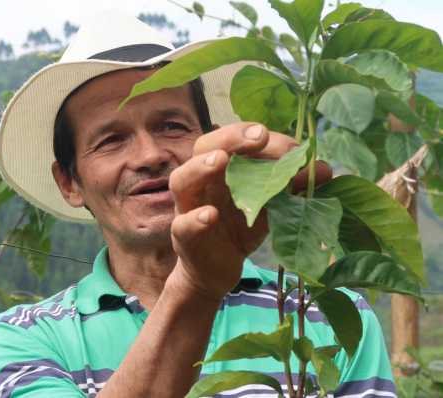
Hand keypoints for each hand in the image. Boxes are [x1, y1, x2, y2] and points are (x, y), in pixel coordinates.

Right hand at [166, 123, 330, 300]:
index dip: (260, 137)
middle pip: (204, 147)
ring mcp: (189, 207)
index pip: (235, 139)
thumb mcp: (271, 204)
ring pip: (182, 179)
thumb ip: (292, 186)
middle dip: (231, 138)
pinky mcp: (185, 238)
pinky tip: (211, 215)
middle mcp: (201, 180)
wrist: (219, 270)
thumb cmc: (242, 227)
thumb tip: (323, 169)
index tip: (292, 147)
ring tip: (219, 160)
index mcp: (222, 166)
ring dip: (200, 167)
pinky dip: (196, 219)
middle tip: (259, 136)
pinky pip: (183, 224)